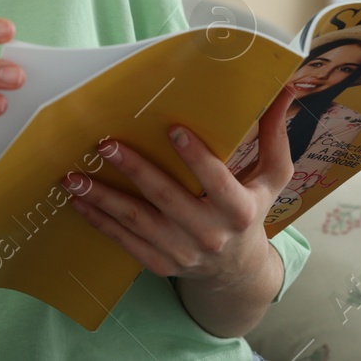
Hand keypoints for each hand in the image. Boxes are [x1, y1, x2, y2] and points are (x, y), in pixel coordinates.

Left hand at [64, 82, 296, 286]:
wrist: (236, 273)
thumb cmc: (251, 212)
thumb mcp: (271, 178)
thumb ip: (274, 135)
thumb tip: (285, 88)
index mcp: (240, 210)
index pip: (218, 182)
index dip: (197, 158)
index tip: (173, 128)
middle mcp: (211, 235)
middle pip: (168, 199)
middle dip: (135, 170)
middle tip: (106, 144)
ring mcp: (183, 253)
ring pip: (138, 222)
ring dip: (104, 198)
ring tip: (75, 176)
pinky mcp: (161, 265)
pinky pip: (126, 242)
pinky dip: (100, 221)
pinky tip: (78, 202)